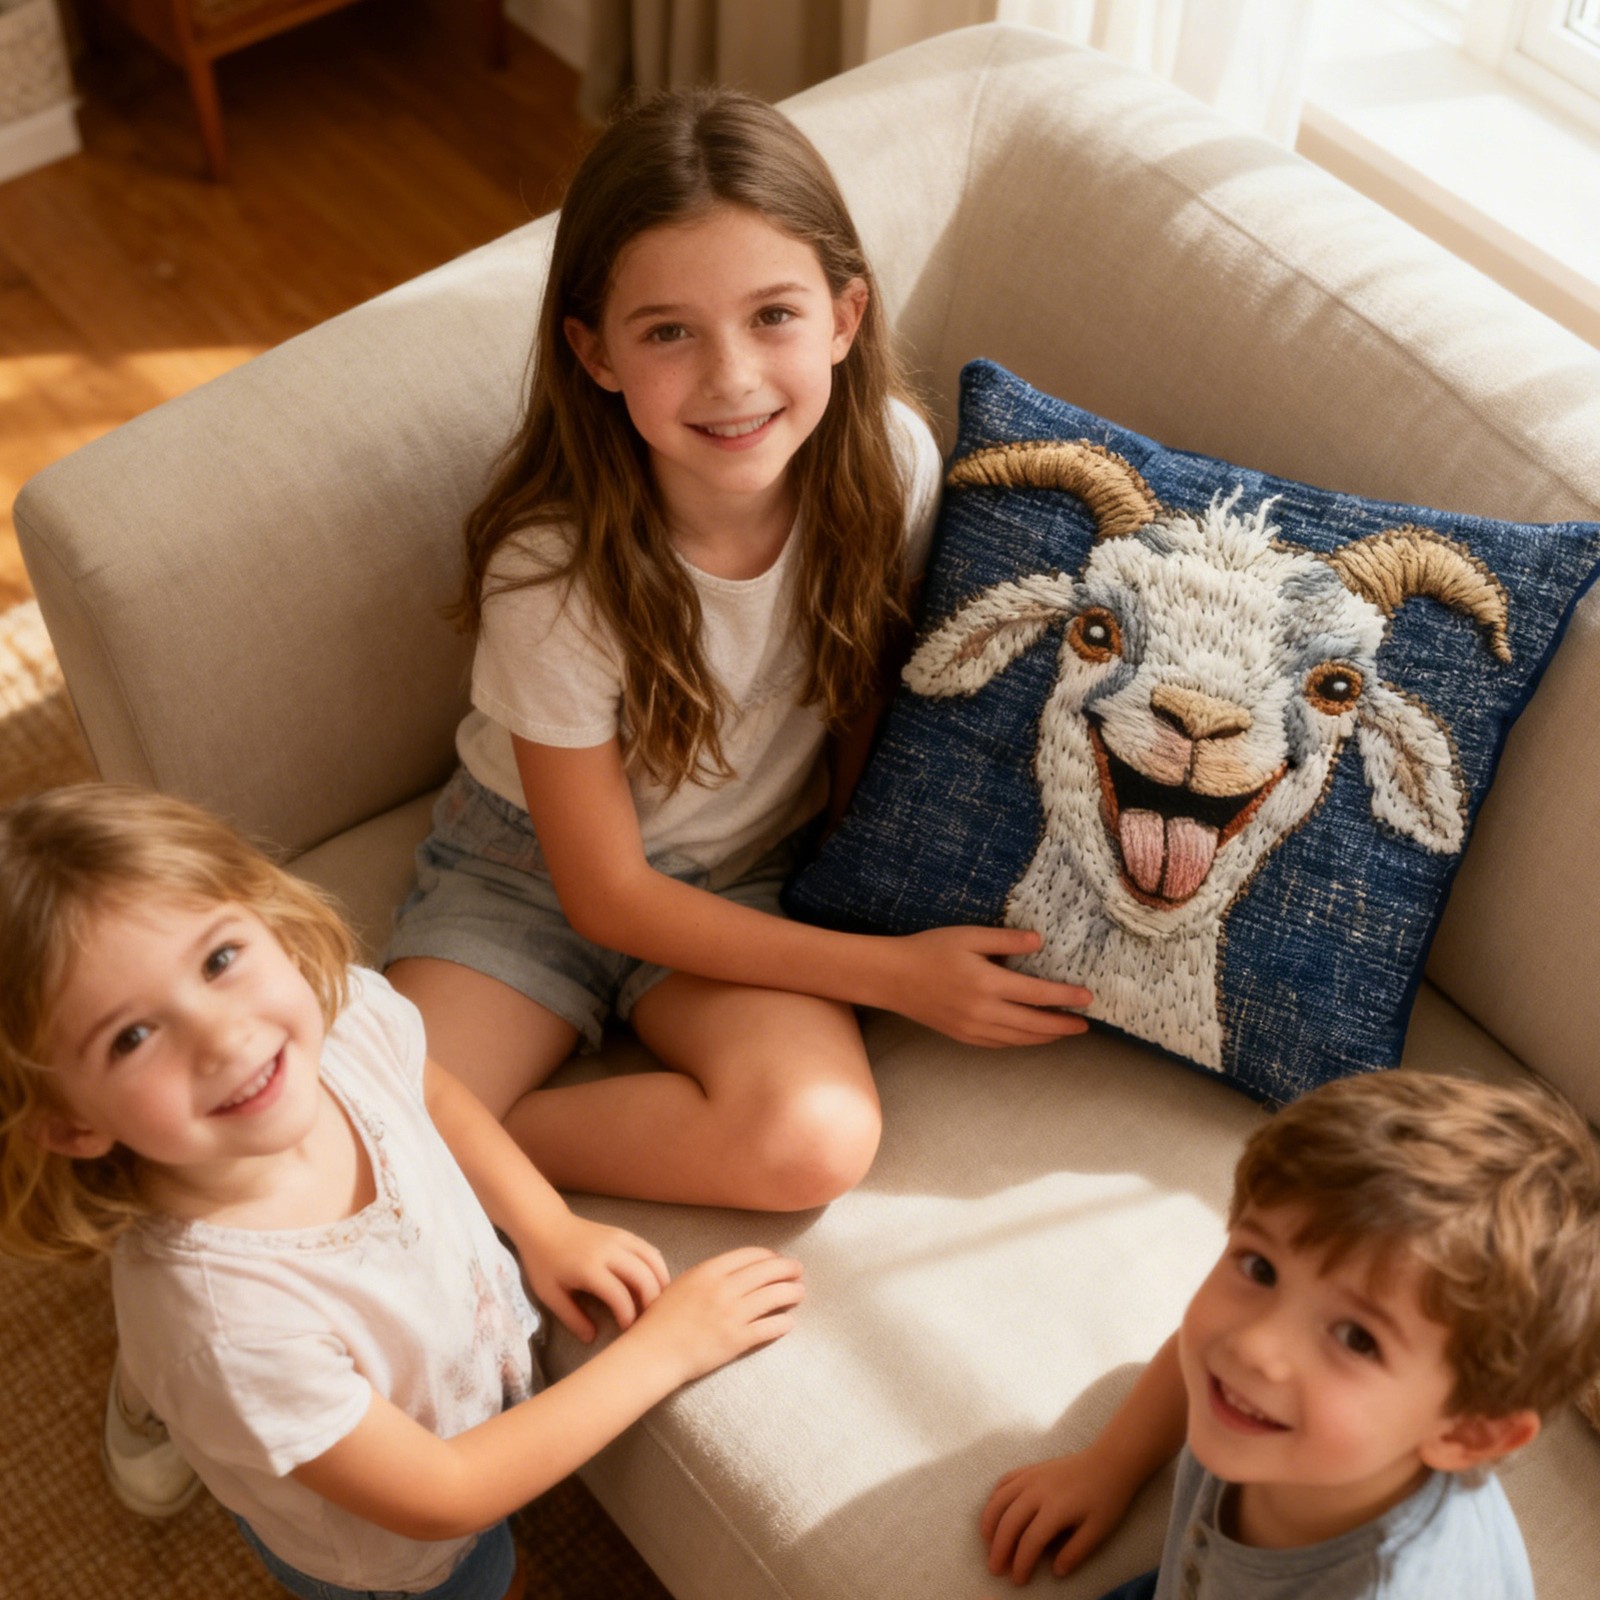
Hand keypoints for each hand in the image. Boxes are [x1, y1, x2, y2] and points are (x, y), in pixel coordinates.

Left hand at [519, 1215, 669, 1342]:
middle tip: (649, 1320)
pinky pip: (649, 1249)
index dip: (628, 1315)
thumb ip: (572, 1317)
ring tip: (657, 1303)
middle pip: (643, 1276)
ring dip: (661, 1283)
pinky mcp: (624, 1233)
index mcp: (589, 1267)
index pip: (619, 1294)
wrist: (544, 1224)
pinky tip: (655, 1283)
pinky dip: (657, 1268)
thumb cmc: (544, 1261)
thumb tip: (591, 1338)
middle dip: (652, 1301)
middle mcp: (609, 1250)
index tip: (626, 1329)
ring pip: (653, 1260)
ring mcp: (620, 1238)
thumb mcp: (550, 1294)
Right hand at [631, 1247, 803, 1383]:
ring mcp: (732, 1314)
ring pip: (774, 1296)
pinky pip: (769, 1327)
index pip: (750, 1255)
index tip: (777, 1259)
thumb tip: (735, 1273)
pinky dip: (783, 1323)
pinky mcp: (736, 1339)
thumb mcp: (682, 1285)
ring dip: (791, 1292)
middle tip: (798, 1271)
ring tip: (799, 1292)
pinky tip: (788, 1322)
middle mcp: (723, 1288)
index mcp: (708, 1271)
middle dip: (788, 1269)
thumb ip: (708, 1276)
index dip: (769, 1255)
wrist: (653, 1352)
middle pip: (767, 1271)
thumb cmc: (661, 1320)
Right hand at [888, 927, 1091, 1047]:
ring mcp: (972, 1028)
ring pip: (1019, 1039)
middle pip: (1034, 1024)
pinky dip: (1021, 1042)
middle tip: (1084, 1024)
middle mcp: (983, 1011)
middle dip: (1063, 1025)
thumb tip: (1039, 941)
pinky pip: (1000, 1044)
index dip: (1065, 998)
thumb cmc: (929, 950)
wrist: (892, 977)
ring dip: (1045, 1037)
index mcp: (987, 983)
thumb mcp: (968, 935)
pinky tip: (1030, 1036)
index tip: (1087, 998)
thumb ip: (1005, 939)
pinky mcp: (963, 1036)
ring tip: (1064, 1032)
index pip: (1037, 994)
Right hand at [980, 1450, 1137, 1585]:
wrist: (1109, 1461)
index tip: (1019, 1580)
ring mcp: (1031, 1476)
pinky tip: (994, 1512)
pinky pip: (1004, 1481)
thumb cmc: (1106, 1498)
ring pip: (1000, 1499)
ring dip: (989, 1522)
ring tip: (987, 1542)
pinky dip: (994, 1498)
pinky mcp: (1030, 1468)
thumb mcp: (1098, 1531)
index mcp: (1055, 1508)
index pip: (1030, 1541)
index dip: (1022, 1563)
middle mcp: (1037, 1490)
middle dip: (999, 1549)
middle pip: (1009, 1522)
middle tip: (995, 1568)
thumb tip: (1056, 1572)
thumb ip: (1075, 1552)